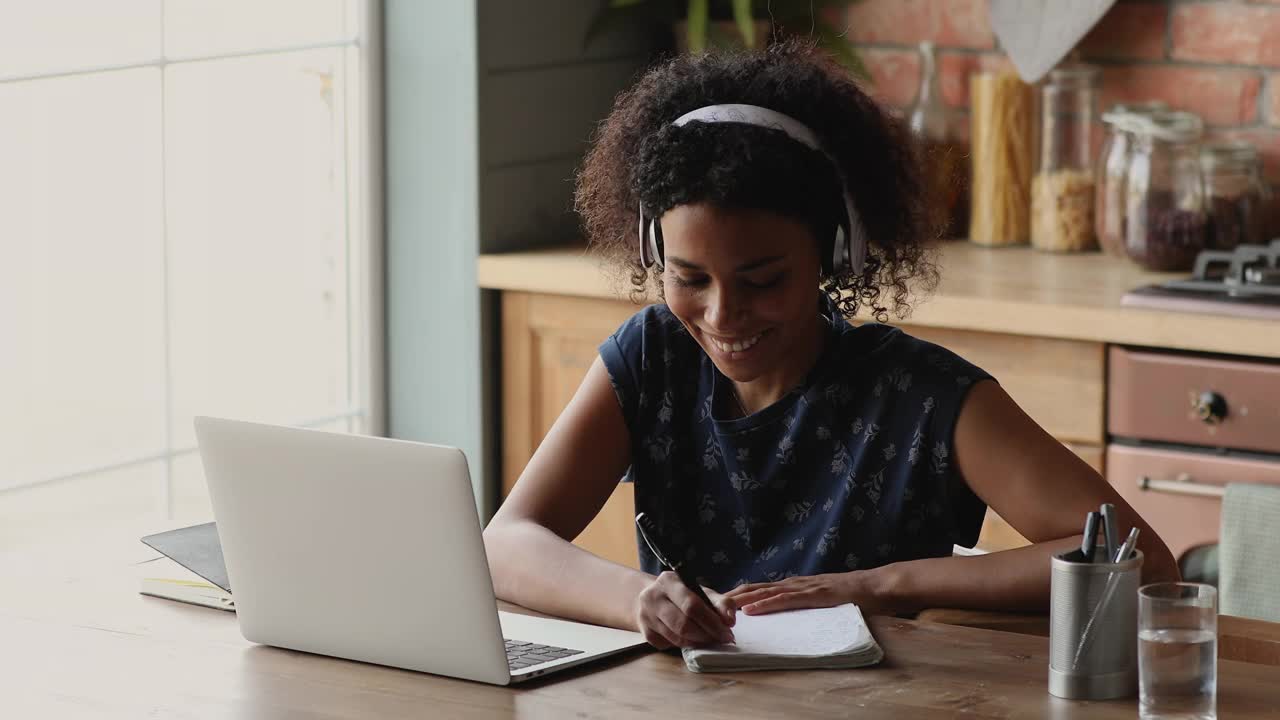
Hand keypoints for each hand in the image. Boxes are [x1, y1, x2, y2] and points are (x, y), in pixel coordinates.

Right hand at [634, 571, 736, 648]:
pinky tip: (692, 639)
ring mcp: (646, 616)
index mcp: (669, 581)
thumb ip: (719, 602)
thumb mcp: (701, 592)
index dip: (712, 621)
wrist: (654, 599)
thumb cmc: (683, 595)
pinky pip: (670, 645)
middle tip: (722, 639)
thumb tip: (730, 619)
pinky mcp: (646, 633)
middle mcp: (653, 597)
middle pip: (683, 624)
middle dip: (707, 635)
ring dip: (698, 642)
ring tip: (710, 639)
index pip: (691, 605)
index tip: (728, 631)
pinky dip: (685, 645)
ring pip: (677, 638)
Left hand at [724, 570, 888, 615]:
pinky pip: (784, 600)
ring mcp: (802, 587)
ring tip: (721, 607)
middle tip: (709, 605)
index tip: (717, 602)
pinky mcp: (813, 595)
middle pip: (754, 588)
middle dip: (731, 596)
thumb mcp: (819, 600)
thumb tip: (785, 615)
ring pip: (764, 592)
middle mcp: (793, 583)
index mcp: (793, 585)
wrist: (875, 587)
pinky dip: (765, 604)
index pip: (758, 588)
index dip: (737, 595)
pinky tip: (751, 610)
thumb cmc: (850, 597)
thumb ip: (802, 604)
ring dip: (741, 600)